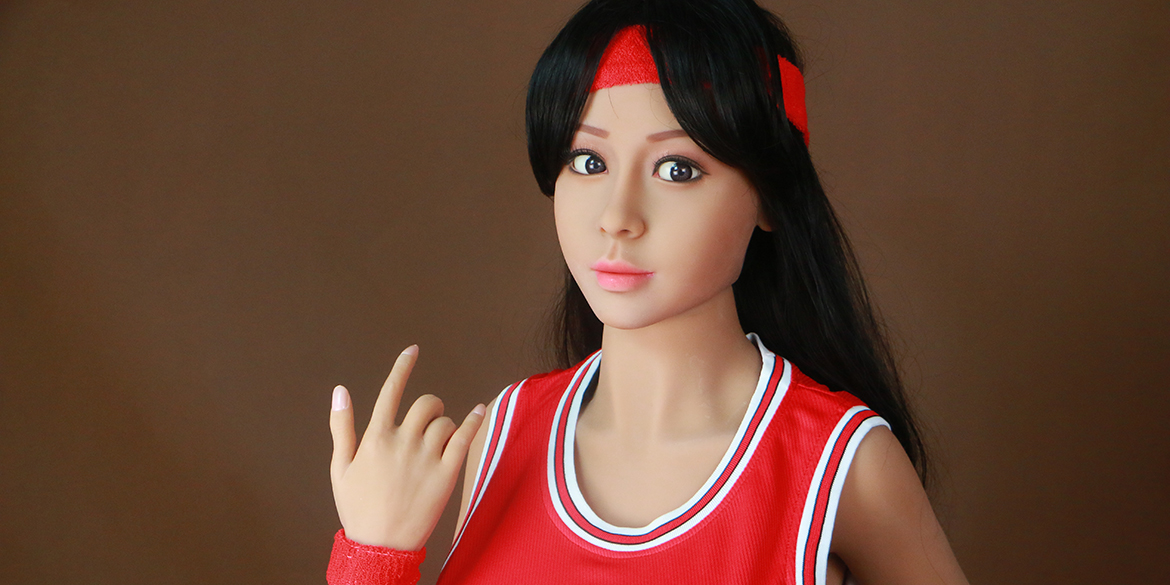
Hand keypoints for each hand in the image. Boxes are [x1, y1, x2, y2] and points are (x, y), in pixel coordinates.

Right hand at [329, 345, 485, 549]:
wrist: (380, 546)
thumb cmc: (357, 507)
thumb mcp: (340, 467)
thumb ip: (341, 426)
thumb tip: (339, 390)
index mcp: (375, 438)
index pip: (391, 392)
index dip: (402, 367)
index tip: (413, 349)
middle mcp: (402, 443)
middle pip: (426, 404)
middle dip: (430, 406)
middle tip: (430, 420)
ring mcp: (425, 458)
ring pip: (445, 422)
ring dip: (445, 425)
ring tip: (439, 443)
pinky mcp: (446, 474)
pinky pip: (465, 438)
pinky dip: (474, 421)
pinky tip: (480, 411)